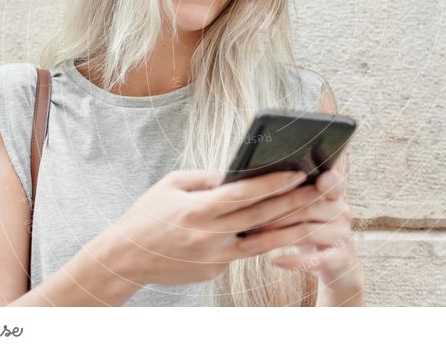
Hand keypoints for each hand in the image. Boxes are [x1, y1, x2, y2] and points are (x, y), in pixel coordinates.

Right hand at [102, 169, 318, 286]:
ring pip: (262, 243)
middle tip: (320, 191)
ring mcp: (213, 257)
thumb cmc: (147, 215)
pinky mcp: (214, 272)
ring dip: (291, 229)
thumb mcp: (171, 184)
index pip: (244, 194)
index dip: (274, 183)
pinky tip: (282, 231)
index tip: (298, 173)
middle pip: (261, 217)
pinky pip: (241, 252)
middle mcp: (208, 235)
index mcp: (197, 209)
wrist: (126, 259)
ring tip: (315, 218)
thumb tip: (235, 176)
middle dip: (294, 203)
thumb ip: (205, 178)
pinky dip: (261, 242)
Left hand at [234, 169, 364, 298]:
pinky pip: (316, 260)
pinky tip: (274, 261)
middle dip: (271, 215)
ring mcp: (343, 235)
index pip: (331, 180)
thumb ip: (291, 193)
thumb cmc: (311, 229)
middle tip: (243, 221)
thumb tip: (250, 183)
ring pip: (305, 233)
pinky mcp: (341, 259)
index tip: (302, 175)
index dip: (322, 178)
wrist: (336, 264)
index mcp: (333, 193)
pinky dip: (294, 261)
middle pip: (305, 207)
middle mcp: (342, 211)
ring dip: (273, 238)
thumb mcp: (306, 209)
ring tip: (248, 244)